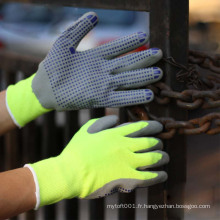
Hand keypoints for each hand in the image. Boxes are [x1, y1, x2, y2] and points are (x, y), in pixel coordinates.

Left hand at [6, 12, 162, 126]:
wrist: (45, 88)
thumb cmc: (53, 65)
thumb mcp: (64, 43)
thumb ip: (79, 29)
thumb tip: (94, 15)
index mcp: (96, 57)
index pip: (117, 47)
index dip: (130, 42)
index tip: (144, 35)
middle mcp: (103, 71)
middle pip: (127, 63)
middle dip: (143, 59)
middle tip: (158, 54)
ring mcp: (103, 85)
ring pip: (127, 79)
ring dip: (142, 77)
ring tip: (158, 73)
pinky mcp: (100, 98)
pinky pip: (120, 98)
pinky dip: (134, 97)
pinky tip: (148, 95)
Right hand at [26, 115, 168, 208]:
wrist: (71, 173)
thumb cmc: (77, 150)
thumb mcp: (88, 129)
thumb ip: (103, 121)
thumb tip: (116, 118)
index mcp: (116, 134)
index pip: (141, 127)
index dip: (153, 126)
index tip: (159, 127)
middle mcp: (125, 146)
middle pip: (150, 142)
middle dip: (158, 142)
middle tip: (160, 143)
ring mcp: (128, 163)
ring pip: (153, 158)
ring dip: (162, 157)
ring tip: (165, 157)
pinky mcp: (128, 179)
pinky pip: (149, 177)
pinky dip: (159, 176)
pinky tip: (163, 174)